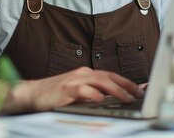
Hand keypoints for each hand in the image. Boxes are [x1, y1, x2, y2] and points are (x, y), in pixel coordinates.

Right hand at [13, 67, 143, 111]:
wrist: (32, 94)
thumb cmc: (55, 94)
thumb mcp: (78, 92)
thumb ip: (94, 93)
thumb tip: (113, 99)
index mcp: (87, 74)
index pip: (111, 76)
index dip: (127, 82)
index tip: (141, 89)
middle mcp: (83, 74)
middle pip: (109, 76)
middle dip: (126, 85)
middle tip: (139, 94)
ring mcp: (74, 80)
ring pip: (100, 81)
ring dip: (116, 89)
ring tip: (127, 98)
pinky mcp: (66, 89)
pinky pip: (83, 90)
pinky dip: (93, 94)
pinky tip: (102, 99)